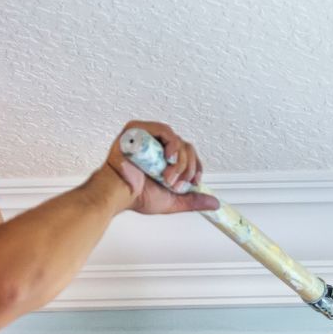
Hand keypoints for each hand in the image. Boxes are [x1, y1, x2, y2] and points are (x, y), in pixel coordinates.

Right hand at [101, 120, 219, 214]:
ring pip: (178, 140)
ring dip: (180, 161)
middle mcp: (157, 146)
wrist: (118, 194)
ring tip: (168, 176)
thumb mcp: (172, 200)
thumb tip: (215, 203)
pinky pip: (163, 130)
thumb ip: (193, 200)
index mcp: (164, 159)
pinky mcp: (138, 130)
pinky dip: (171, 144)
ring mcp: (148, 137)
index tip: (194, 182)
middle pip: (186, 148)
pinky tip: (168, 158)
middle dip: (187, 168)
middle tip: (176, 184)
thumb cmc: (137, 196)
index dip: (196, 167)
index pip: (189, 155)